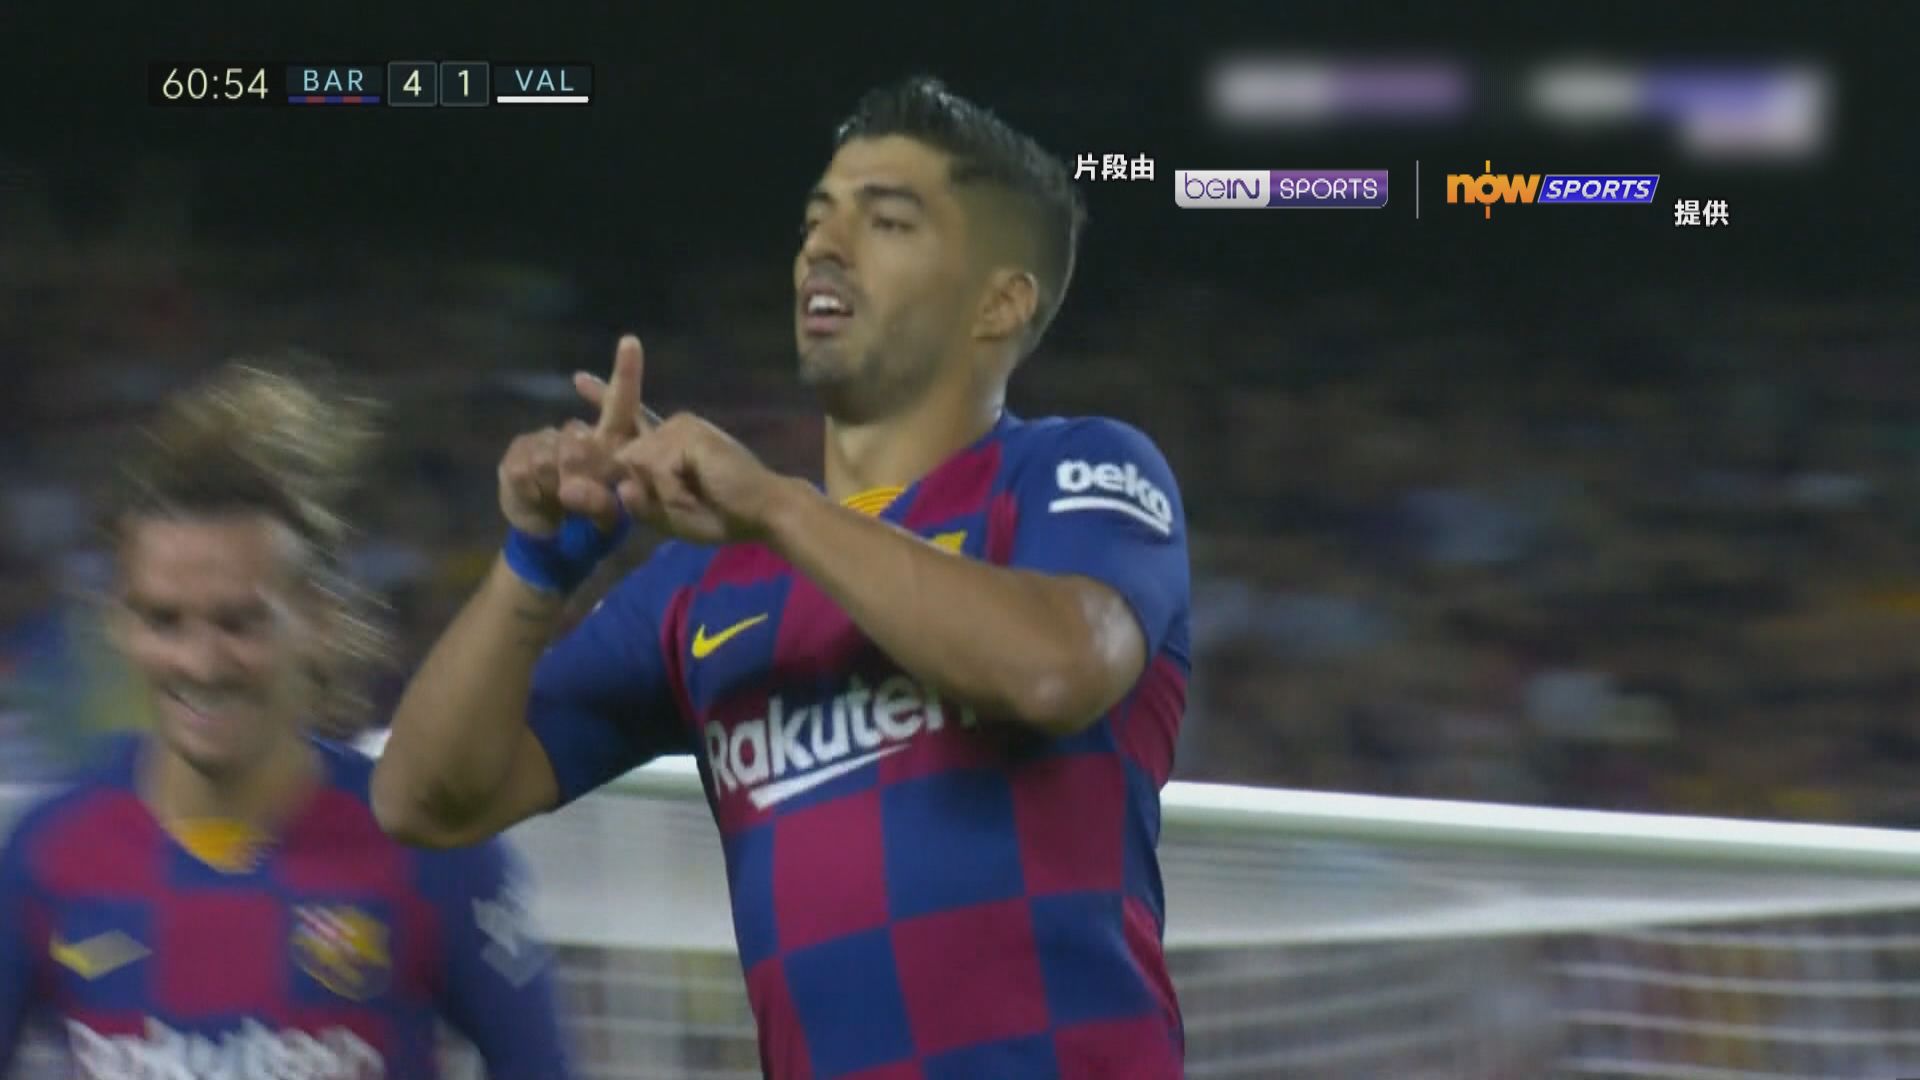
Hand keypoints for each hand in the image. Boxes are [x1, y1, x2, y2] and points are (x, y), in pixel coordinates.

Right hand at [497, 336, 648, 536]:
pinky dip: (532, 491)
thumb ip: (600, 503)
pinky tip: (538, 497)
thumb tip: (570, 485)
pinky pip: (525, 469)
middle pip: (578, 438)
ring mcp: (544, 439)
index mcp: (611, 442)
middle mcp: (578, 432)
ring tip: (558, 502)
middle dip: (578, 472)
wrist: (550, 541)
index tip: (630, 342)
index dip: (626, 373)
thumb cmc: (592, 525)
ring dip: (554, 486)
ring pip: (550, 457)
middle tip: (576, 497)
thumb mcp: (607, 520)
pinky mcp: (517, 453)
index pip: (621, 404)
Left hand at [613, 412, 794, 545]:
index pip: (629, 419)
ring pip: (637, 465)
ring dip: (663, 495)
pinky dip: (673, 491)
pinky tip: (700, 489)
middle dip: (643, 486)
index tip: (579, 378)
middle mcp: (670, 426)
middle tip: (688, 497)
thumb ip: (639, 503)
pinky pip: (656, 470)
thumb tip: (620, 485)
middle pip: (625, 456)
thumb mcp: (668, 516)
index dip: (602, 397)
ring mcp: (678, 426)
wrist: (762, 511)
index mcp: (665, 442)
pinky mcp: (686, 433)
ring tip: (697, 497)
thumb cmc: (720, 515)